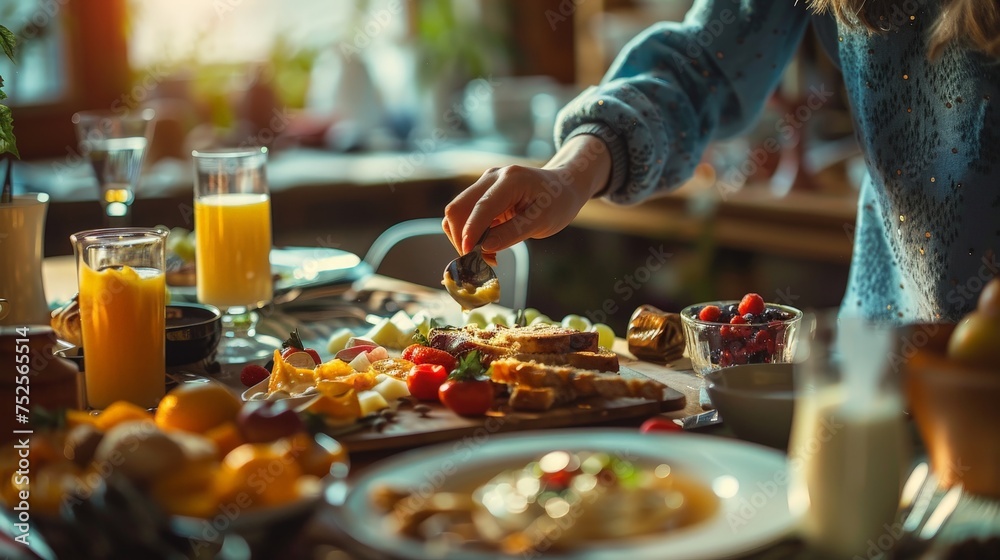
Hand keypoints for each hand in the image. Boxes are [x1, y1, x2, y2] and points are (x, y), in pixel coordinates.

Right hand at [442, 135, 611, 263]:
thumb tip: (484, 247)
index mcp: (510, 180)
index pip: (481, 207)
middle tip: (480, 260)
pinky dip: (470, 235)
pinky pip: (465, 216)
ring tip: (488, 255)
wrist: (561, 186)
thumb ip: (512, 233)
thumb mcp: (542, 221)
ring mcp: (484, 184)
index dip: (471, 232)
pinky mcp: (481, 195)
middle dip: (462, 237)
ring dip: (464, 237)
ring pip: (456, 213)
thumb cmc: (557, 202)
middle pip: (458, 208)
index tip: (467, 254)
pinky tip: (488, 247)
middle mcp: (492, 177)